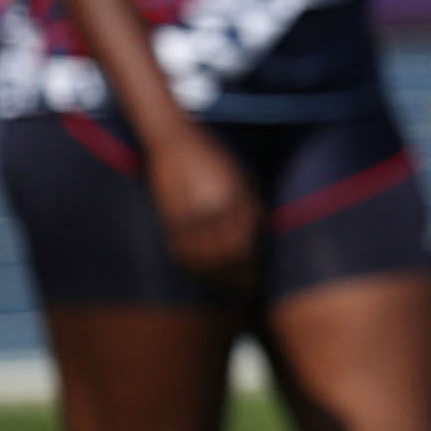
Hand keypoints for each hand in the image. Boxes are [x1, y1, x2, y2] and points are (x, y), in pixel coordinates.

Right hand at [145, 121, 261, 285]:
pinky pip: (181, 251)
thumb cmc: (213, 158)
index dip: (253, 267)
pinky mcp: (168, 217)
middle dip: (237, 278)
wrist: (173, 140)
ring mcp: (188, 214)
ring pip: (202, 260)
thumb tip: (262, 240)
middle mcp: (212, 209)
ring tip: (226, 288)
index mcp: (235, 199)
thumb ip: (251, 208)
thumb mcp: (242, 178)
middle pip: (226, 258)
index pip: (247, 246)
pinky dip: (193, 267)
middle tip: (246, 290)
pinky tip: (202, 273)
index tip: (259, 278)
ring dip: (215, 278)